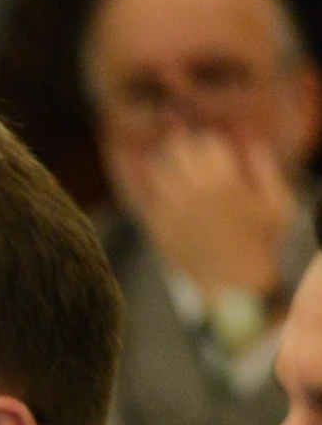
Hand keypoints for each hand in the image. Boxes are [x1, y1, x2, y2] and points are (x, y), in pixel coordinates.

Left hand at [124, 127, 293, 299]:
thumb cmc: (259, 243)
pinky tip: (166, 193)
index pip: (204, 141)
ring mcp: (169, 207)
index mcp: (223, 180)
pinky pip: (147, 195)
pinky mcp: (155, 225)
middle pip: (176, 149)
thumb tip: (251, 145)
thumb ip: (265, 170)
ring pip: (157, 169)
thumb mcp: (277, 204)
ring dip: (166, 165)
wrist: (231, 283)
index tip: (211, 149)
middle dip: (183, 147)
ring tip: (177, 171)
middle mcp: (191, 189)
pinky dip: (155, 190)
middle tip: (189, 153)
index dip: (208, 142)